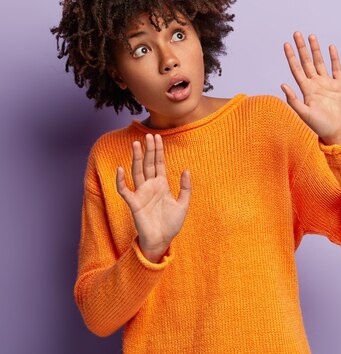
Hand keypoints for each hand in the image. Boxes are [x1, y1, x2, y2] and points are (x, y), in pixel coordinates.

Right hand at [116, 134, 191, 262]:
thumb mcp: (183, 203)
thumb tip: (186, 170)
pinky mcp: (134, 203)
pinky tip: (121, 169)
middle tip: (148, 135)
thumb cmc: (172, 224)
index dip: (158, 150)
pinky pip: (125, 190)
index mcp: (161, 184)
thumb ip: (185, 187)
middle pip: (148, 163)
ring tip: (136, 144)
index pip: (159, 163)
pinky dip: (121, 180)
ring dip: (137, 158)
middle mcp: (150, 186)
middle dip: (148, 149)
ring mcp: (141, 193)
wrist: (162, 240)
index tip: (157, 137)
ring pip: (137, 172)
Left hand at [281, 31, 340, 144]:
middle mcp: (316, 84)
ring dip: (316, 49)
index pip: (296, 69)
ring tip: (311, 36)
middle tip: (296, 33)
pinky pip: (336, 68)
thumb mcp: (304, 114)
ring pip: (320, 62)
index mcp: (306, 90)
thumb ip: (294, 100)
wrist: (339, 133)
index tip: (286, 44)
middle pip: (307, 62)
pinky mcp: (340, 85)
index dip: (291, 57)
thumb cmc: (321, 127)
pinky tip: (330, 47)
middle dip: (302, 48)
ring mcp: (328, 83)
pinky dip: (334, 58)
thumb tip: (282, 85)